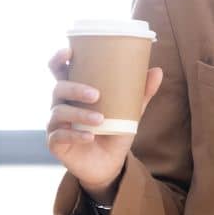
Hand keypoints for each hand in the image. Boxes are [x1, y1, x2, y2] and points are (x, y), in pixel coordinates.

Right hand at [45, 47, 162, 203]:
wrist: (110, 163)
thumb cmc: (115, 130)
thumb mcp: (131, 111)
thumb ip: (141, 92)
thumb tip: (157, 70)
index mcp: (75, 91)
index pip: (60, 70)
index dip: (59, 59)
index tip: (68, 51)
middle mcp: (61, 104)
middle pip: (58, 88)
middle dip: (75, 88)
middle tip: (96, 94)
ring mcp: (55, 124)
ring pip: (59, 112)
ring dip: (80, 114)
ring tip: (100, 120)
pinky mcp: (55, 143)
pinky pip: (60, 136)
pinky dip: (76, 135)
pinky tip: (90, 137)